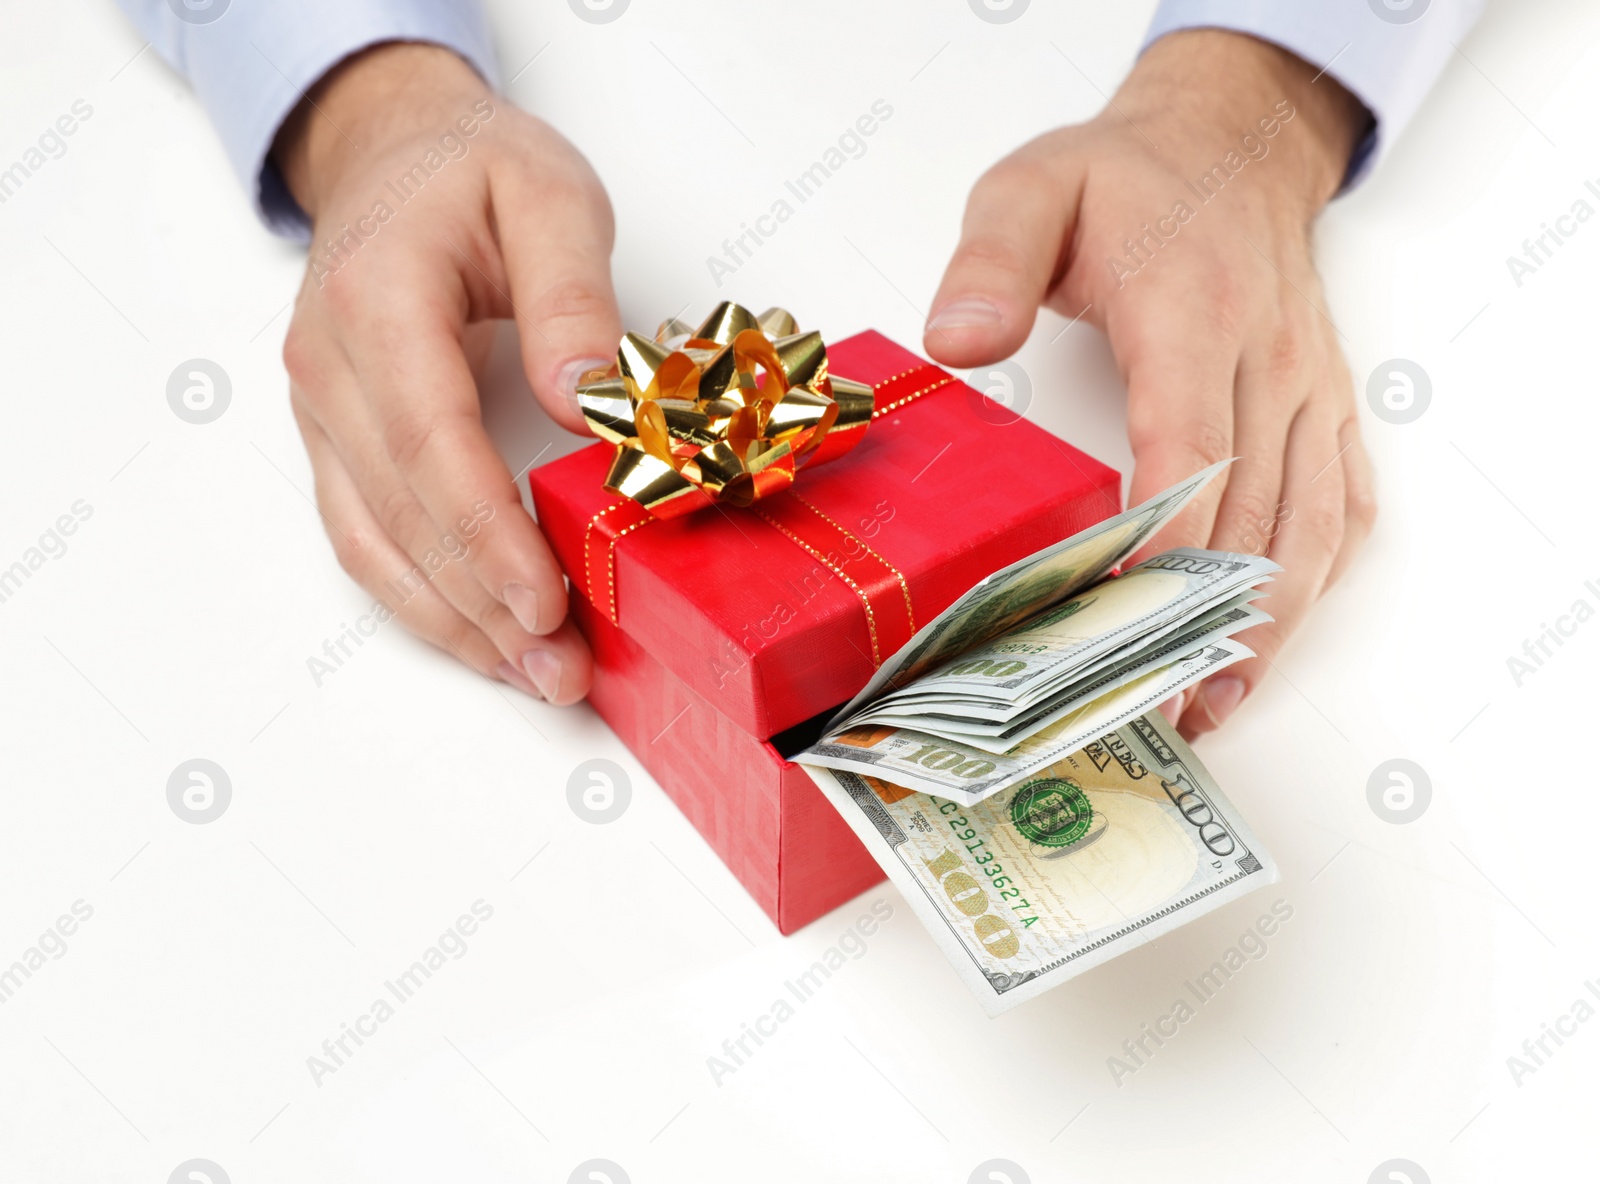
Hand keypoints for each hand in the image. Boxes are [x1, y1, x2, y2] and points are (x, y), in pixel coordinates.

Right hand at [275, 42, 616, 703]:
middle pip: (401, 512)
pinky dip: (425, 599)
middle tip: (561, 670)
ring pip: (373, 544)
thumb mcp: (547, 194)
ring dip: (452, 623)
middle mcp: (329, 366)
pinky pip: (368, 537)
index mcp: (377, 298)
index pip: (427, 440)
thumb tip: (583, 397)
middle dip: (482, 604)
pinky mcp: (337, 441)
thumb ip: (569, 293)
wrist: (393, 153)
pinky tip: (485, 638)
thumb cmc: (472, 170)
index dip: (483, 532)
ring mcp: (323, 411)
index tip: (542, 599)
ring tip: (535, 676)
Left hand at [925, 30, 1377, 739]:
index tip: (1118, 622)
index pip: (1184, 448)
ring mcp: (1306, 389)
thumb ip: (991, 261)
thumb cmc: (1128, 179)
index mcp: (1190, 313)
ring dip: (1267, 624)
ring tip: (1213, 705)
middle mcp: (1264, 360)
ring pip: (1306, 527)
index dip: (1158, 544)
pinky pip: (1342, 506)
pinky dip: (1314, 582)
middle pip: (1247, 512)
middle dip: (1200, 618)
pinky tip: (1275, 638)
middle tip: (1150, 705)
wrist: (1235, 142)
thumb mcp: (1035, 188)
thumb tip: (958, 340)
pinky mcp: (1327, 408)